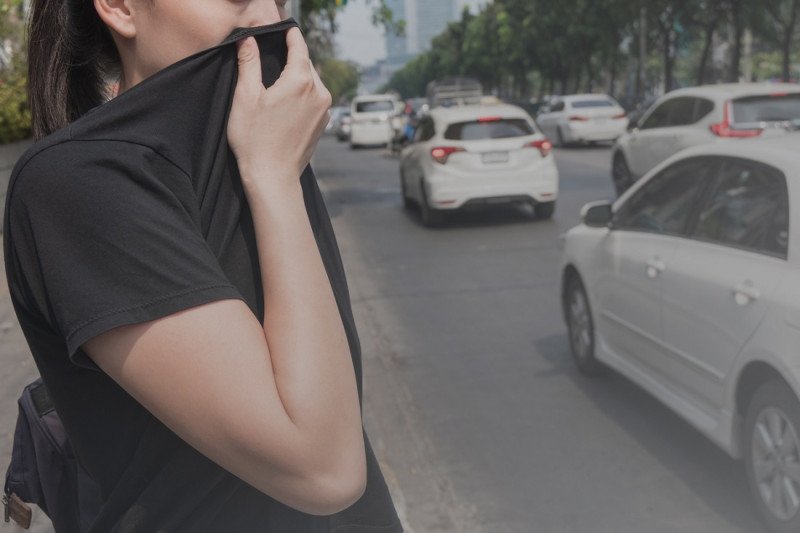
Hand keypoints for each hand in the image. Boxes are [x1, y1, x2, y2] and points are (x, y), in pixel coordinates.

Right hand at [227, 28, 331, 190]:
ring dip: (298, 76)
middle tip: (274, 52)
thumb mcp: (245, 97)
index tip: (284, 26)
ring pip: (312, 81)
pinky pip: (315, 99)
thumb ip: (249, 63)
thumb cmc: (255, 140)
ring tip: (278, 80)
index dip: (290, 33)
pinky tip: (286, 102)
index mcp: (301, 80)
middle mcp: (319, 92)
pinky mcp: (323, 124)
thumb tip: (247, 39)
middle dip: (292, 56)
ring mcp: (325, 110)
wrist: (273, 177)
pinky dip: (303, 94)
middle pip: (306, 63)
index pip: (298, 45)